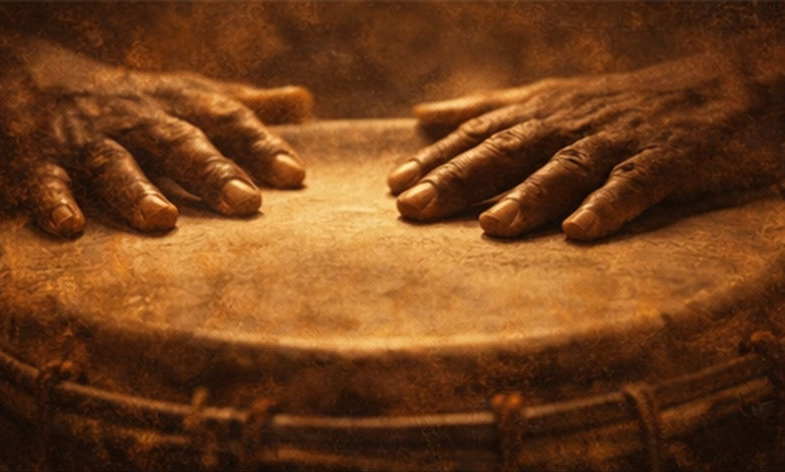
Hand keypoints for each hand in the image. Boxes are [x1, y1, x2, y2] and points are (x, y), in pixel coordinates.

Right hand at [0, 39, 311, 236]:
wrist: (36, 77)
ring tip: (161, 219)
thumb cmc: (136, 101)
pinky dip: (53, 201)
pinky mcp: (41, 159)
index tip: (294, 177)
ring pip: (115, 164)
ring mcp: (91, 141)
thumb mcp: (191, 95)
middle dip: (212, 171)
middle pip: (179, 144)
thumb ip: (245, 107)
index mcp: (182, 107)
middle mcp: (141, 121)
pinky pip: (46, 180)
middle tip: (245, 203)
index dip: (262, 147)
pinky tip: (67, 227)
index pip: (229, 123)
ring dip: (137, 190)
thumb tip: (305, 102)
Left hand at [388, 53, 783, 240]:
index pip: (477, 135)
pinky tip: (580, 233)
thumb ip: (482, 109)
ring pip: (565, 168)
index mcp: (537, 112)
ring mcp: (614, 141)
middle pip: (506, 151)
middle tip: (414, 208)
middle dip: (459, 178)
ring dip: (527, 195)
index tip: (395, 187)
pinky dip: (608, 207)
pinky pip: (635, 185)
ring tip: (490, 226)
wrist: (705, 84)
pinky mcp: (662, 158)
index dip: (435, 160)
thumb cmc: (607, 101)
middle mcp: (567, 124)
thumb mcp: (541, 97)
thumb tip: (421, 117)